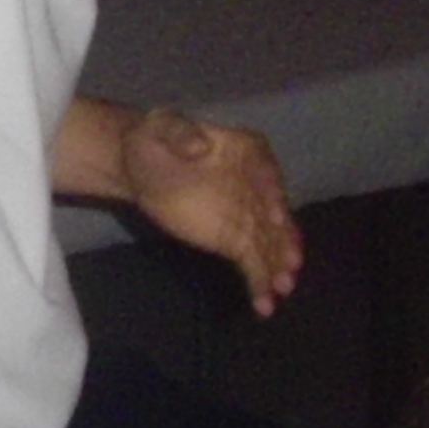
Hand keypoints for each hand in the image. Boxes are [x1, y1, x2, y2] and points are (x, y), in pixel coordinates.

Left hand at [120, 107, 300, 316]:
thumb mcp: (162, 125)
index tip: (277, 218)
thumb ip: (180, 132)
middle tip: (290, 265)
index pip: (266, 173)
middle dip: (283, 240)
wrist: (138, 165)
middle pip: (275, 214)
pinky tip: (265, 303)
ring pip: (269, 243)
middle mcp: (259, 185)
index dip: (273, 195)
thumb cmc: (154, 138)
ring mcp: (250, 214)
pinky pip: (251, 261)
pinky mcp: (232, 239)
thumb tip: (200, 145)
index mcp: (249, 151)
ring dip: (277, 266)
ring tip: (281, 288)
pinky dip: (259, 281)